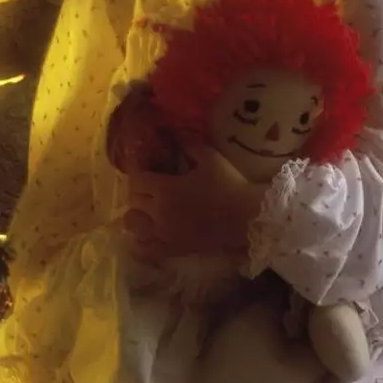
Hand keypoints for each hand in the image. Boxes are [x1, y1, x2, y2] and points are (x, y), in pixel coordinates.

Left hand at [122, 145, 262, 260]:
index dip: (139, 173)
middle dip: (138, 192)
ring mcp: (165, 234)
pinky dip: (140, 243)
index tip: (147, 170)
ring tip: (146, 212)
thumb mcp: (209, 157)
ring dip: (136, 216)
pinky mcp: (174, 249)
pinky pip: (146, 250)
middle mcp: (159, 212)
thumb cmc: (230, 185)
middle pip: (133, 201)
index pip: (136, 180)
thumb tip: (172, 132)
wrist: (248, 217)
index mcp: (165, 188)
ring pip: (133, 226)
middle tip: (149, 188)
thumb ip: (187, 144)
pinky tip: (146, 236)